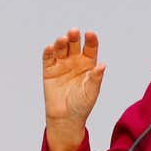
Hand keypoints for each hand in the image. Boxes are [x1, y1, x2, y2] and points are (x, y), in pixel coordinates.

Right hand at [42, 28, 103, 150]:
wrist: (66, 118)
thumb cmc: (82, 105)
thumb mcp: (92, 91)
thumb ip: (96, 78)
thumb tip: (103, 65)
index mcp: (88, 64)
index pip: (90, 48)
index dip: (90, 40)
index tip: (90, 34)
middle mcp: (75, 61)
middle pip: (74, 44)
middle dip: (74, 37)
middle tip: (74, 32)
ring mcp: (61, 65)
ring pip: (61, 48)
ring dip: (61, 42)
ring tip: (62, 39)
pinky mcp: (49, 71)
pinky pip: (48, 58)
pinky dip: (48, 52)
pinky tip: (49, 48)